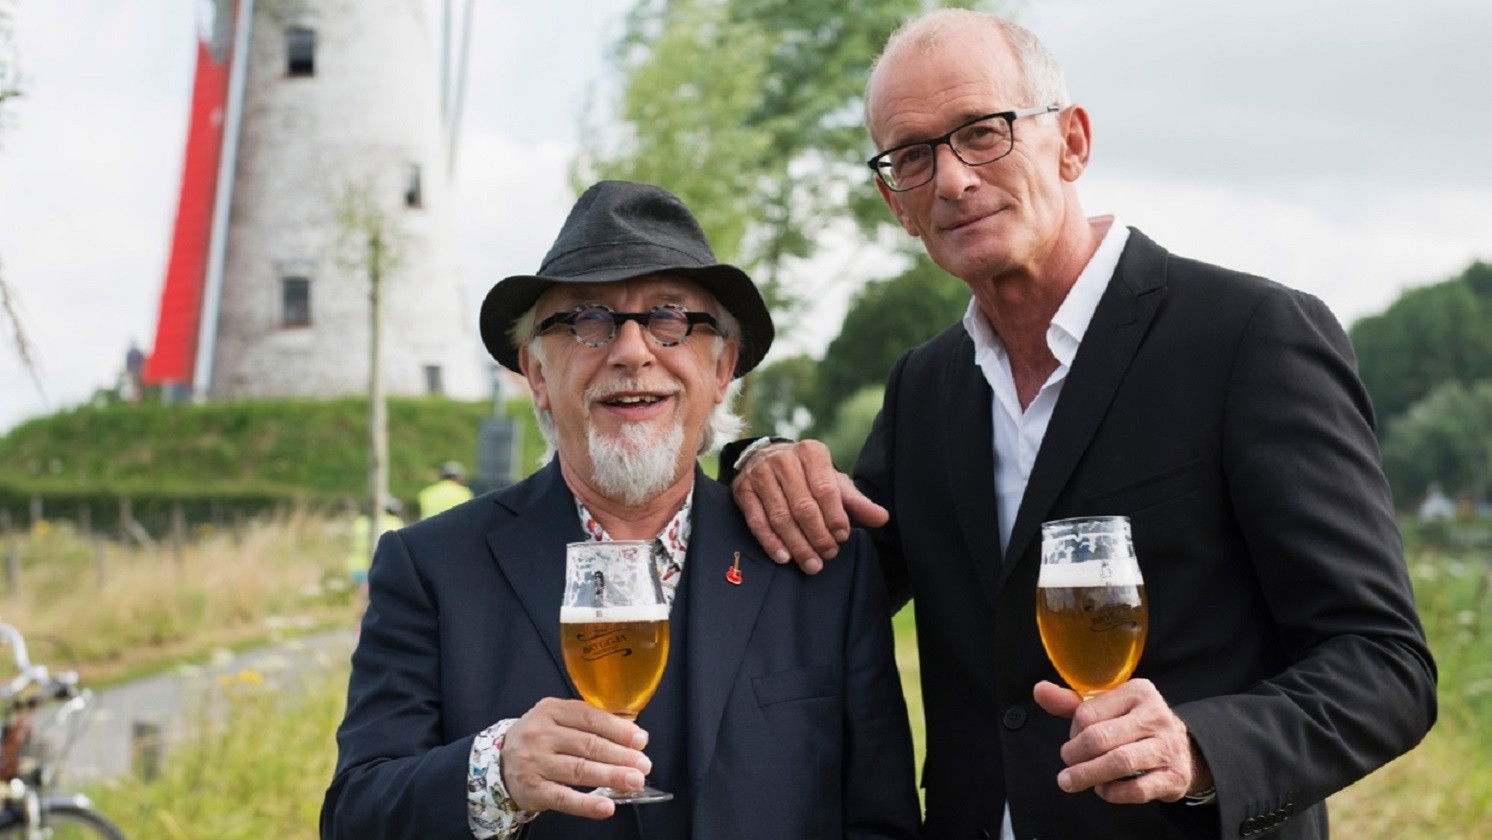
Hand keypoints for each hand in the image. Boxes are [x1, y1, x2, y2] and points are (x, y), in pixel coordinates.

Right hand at [499, 698, 652, 818]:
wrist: (500, 763)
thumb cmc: (540, 740)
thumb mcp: (558, 720)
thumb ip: (590, 724)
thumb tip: (633, 737)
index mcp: (551, 710)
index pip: (589, 718)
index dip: (618, 730)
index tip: (640, 740)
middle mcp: (540, 734)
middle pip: (587, 745)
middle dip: (620, 756)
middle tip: (643, 765)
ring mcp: (534, 763)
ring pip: (578, 770)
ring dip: (611, 776)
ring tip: (634, 781)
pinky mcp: (533, 790)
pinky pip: (563, 798)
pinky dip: (586, 804)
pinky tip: (606, 806)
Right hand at [730, 440, 888, 572]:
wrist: (766, 459)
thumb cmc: (807, 476)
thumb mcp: (833, 482)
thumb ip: (856, 502)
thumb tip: (882, 518)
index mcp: (811, 452)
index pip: (825, 489)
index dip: (835, 517)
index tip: (843, 538)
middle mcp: (783, 459)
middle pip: (802, 506)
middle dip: (817, 535)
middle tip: (828, 556)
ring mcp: (760, 473)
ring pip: (780, 516)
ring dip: (797, 544)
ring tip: (811, 564)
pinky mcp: (742, 489)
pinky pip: (757, 520)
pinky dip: (770, 542)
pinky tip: (784, 557)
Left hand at [1032, 679, 1212, 804]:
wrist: (1183, 750)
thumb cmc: (1135, 725)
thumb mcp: (1108, 707)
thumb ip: (1071, 702)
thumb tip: (1040, 691)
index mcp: (1137, 692)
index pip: (1088, 712)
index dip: (1072, 731)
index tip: (1073, 739)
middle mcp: (1155, 716)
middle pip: (1100, 738)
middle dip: (1074, 755)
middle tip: (1067, 763)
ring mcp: (1167, 747)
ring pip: (1119, 763)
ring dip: (1088, 775)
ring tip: (1072, 781)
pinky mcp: (1174, 777)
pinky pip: (1137, 789)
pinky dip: (1112, 793)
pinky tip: (1103, 789)